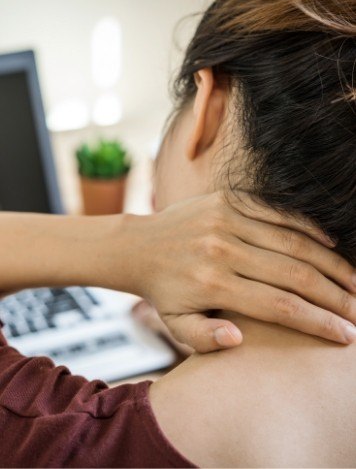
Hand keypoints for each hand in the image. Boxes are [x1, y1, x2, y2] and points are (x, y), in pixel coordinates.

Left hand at [127, 191, 355, 352]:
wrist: (139, 246)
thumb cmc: (164, 291)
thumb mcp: (175, 325)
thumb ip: (204, 339)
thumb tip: (240, 341)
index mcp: (212, 286)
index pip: (279, 307)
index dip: (318, 322)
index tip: (346, 334)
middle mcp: (222, 251)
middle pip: (294, 274)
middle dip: (335, 295)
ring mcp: (226, 221)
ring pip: (293, 242)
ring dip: (331, 263)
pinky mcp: (228, 200)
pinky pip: (278, 214)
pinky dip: (309, 229)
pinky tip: (332, 247)